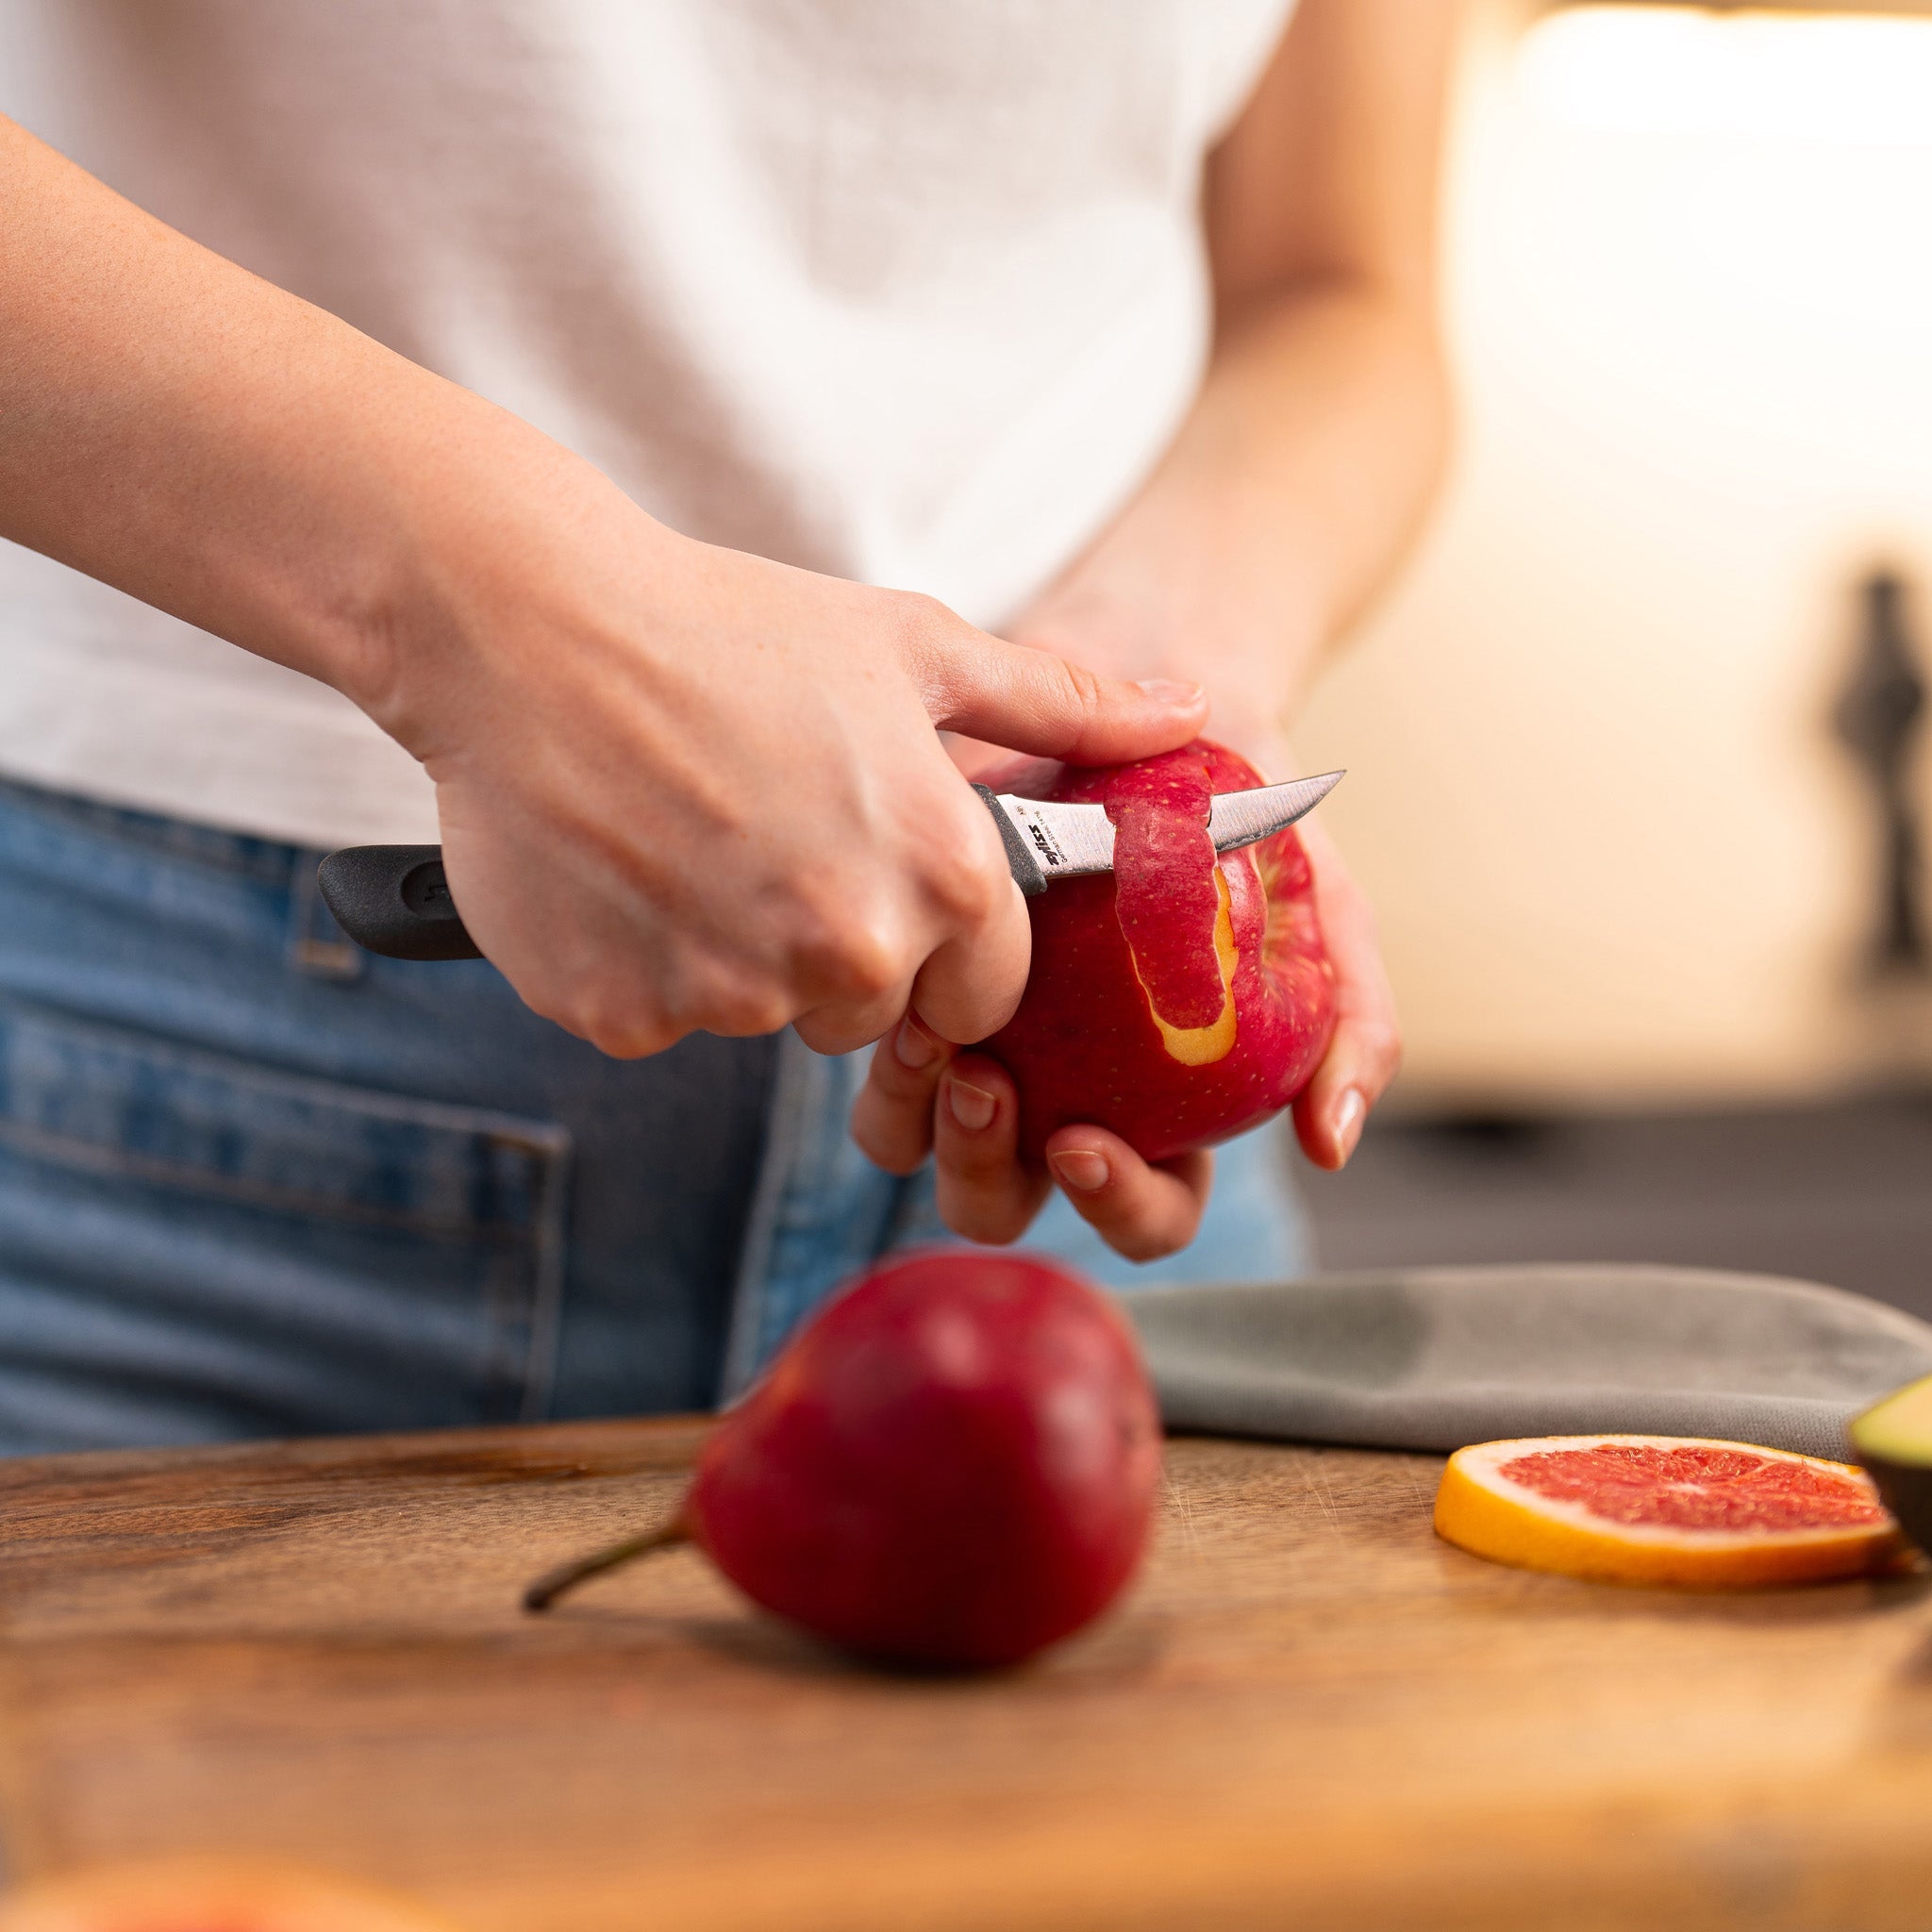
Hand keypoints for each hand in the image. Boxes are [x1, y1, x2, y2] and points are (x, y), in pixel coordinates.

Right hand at [358, 437, 1207, 1057]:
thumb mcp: (917, 646)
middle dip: (843, 948)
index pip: (991, 992)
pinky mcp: (620, 1016)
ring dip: (739, 956)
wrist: (527, 627)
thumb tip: (1188, 715)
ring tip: (690, 836)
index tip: (889, 884)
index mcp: (940, 873)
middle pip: (876, 1011)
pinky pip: (660, 1019)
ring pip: (765, 1019)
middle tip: (774, 837)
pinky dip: (644, 965)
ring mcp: (727, 994)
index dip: (947, 945)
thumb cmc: (732, 627)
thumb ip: (1066, 706)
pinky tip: (623, 867)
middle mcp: (847, 949)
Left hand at [848, 802, 1398, 1261]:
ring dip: (915, 1118)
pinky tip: (903, 982)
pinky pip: (870, 1053)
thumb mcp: (1324, 906)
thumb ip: (1350, 1020)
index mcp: (1160, 1111)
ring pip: (916, 1147)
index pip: (1146, 1211)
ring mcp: (974, 1039)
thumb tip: (1332, 1144)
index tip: (1084, 1141)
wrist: (1154, 689)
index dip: (1116, 1206)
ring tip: (932, 1034)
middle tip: (984, 1083)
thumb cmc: (1247, 818)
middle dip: (984, 1171)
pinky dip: (878, 1042)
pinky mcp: (909, 978)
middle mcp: (1058, 1092)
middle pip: (1006, 1201)